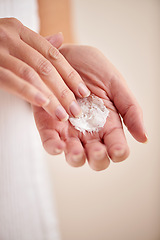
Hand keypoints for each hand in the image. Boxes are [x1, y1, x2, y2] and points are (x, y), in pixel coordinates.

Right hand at [0, 18, 89, 119]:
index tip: (83, 92)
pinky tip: (42, 103)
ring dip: (50, 96)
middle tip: (76, 109)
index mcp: (20, 31)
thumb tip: (60, 39)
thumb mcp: (13, 39)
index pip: (53, 55)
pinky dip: (28, 92)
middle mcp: (10, 36)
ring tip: (63, 114)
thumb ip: (36, 43)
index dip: (70, 74)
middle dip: (64, 90)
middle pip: (46, 66)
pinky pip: (11, 80)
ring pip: (32, 74)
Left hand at [33, 43, 146, 170]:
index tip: (118, 149)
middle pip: (96, 158)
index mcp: (109, 124)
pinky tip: (58, 146)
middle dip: (98, 159)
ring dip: (75, 157)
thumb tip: (144, 137)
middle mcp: (90, 132)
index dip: (119, 152)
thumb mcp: (115, 84)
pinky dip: (54, 147)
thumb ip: (130, 109)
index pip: (117, 146)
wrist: (65, 55)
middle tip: (98, 150)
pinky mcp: (49, 125)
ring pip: (73, 155)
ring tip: (76, 150)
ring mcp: (69, 130)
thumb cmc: (92, 67)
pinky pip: (51, 142)